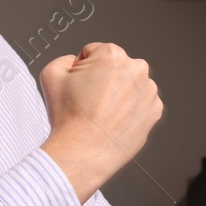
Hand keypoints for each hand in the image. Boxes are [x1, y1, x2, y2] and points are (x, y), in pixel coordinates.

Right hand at [39, 43, 162, 202]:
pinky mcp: (154, 111)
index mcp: (113, 55)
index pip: (93, 52)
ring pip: (129, 85)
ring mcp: (149, 92)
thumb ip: (64, 58)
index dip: (81, 69)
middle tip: (89, 100)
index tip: (79, 86)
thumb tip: (76, 62)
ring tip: (101, 113)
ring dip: (117, 93)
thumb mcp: (50, 74)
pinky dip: (128, 110)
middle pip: (114, 67)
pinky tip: (113, 121)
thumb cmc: (69, 119)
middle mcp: (136, 70)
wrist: (82, 153)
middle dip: (102, 79)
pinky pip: (139, 103)